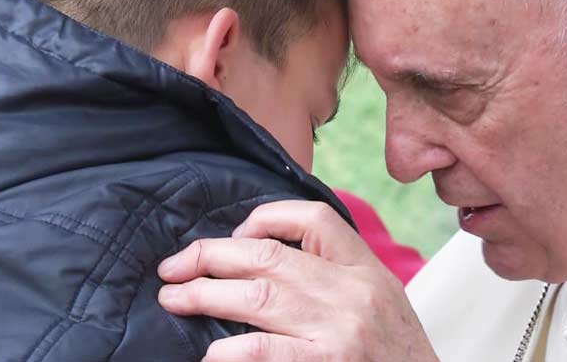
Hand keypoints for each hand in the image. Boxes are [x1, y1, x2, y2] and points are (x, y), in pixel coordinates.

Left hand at [157, 201, 438, 361]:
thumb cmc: (395, 353)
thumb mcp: (379, 298)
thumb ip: (333, 274)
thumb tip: (259, 260)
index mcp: (366, 269)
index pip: (312, 219)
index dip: (263, 218)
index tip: (234, 237)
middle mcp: (353, 293)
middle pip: (268, 256)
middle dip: (210, 257)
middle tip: (172, 267)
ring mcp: (338, 332)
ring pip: (256, 297)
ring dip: (204, 296)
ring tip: (173, 298)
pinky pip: (263, 352)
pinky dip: (228, 351)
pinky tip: (209, 352)